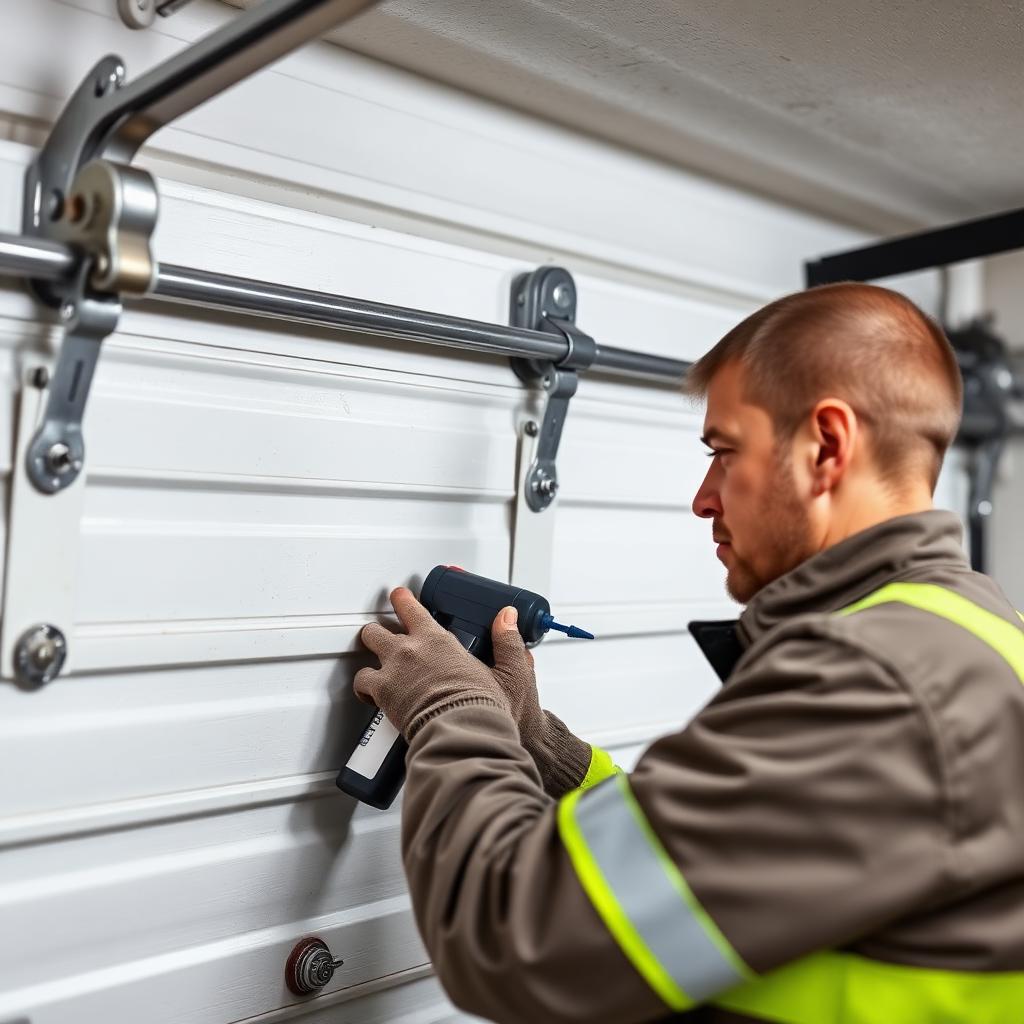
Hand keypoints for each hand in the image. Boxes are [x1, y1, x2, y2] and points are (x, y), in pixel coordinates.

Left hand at [355, 587, 514, 739]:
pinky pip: (361, 682)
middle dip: (379, 630)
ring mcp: (393, 669)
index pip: (412, 609)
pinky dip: (364, 687)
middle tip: (382, 632)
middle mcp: (411, 649)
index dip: (403, 601)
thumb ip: (507, 642)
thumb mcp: (507, 673)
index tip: (401, 597)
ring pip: (367, 649)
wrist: (462, 733)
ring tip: (375, 661)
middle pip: (379, 628)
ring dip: (369, 653)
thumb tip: (507, 617)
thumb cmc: (481, 709)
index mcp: (438, 640)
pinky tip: (370, 692)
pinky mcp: (382, 691)